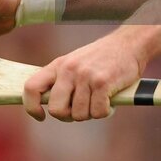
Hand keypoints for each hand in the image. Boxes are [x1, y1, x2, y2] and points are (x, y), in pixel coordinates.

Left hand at [22, 28, 149, 121]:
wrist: (129, 44)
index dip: (31, 107)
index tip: (41, 116)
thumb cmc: (102, 59)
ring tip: (99, 100)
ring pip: (79, 115)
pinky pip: (97, 112)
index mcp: (58, 65)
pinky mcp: (102, 82)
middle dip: (68, 116)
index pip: (31, 88)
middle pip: (56, 109)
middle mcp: (69, 70)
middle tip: (81, 110)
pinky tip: (110, 100)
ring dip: (91, 113)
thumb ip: (62, 81)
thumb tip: (52, 108)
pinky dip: (105, 112)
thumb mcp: (75, 63)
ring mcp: (85, 76)